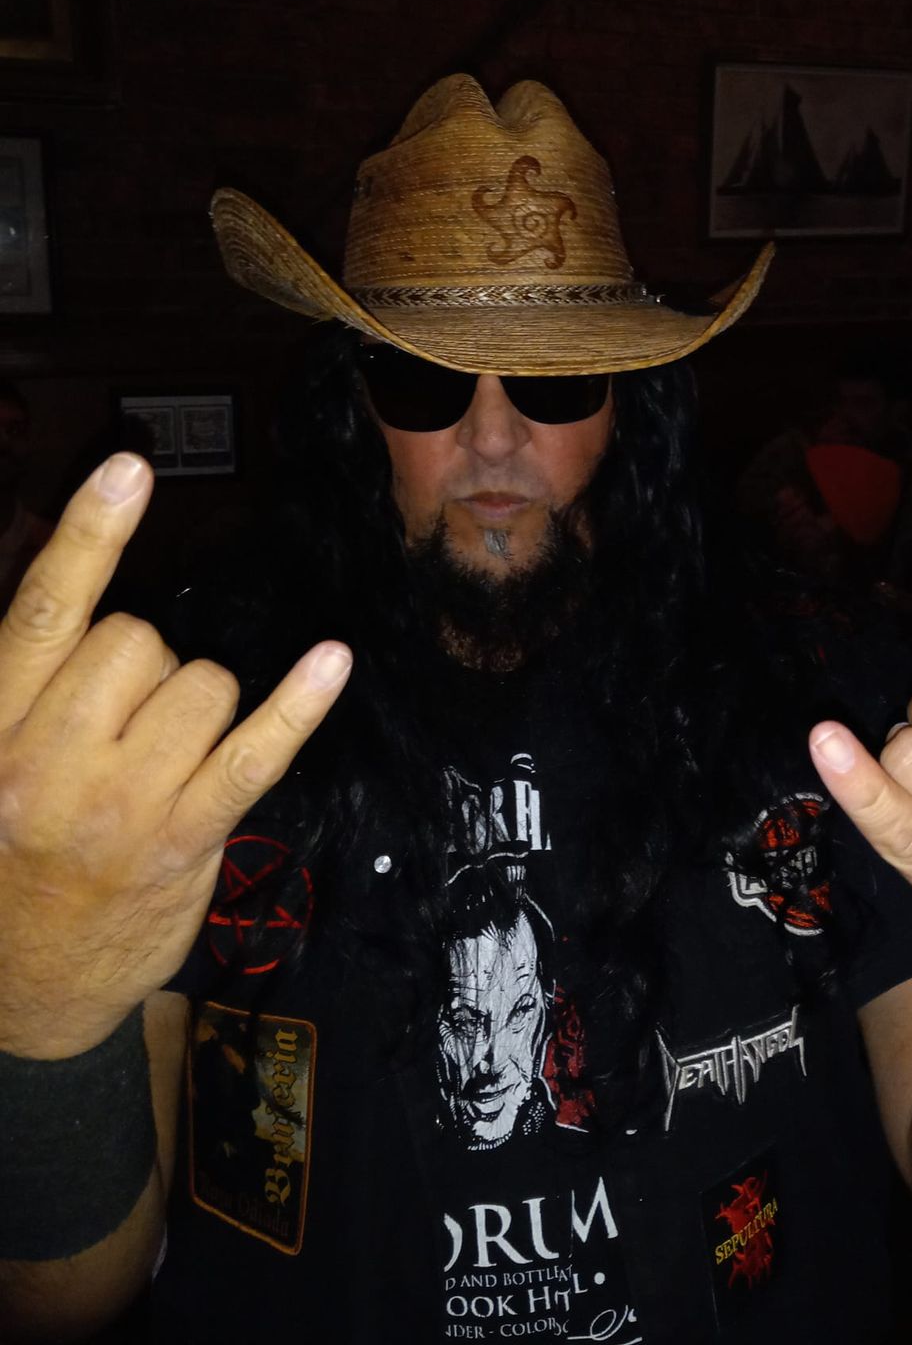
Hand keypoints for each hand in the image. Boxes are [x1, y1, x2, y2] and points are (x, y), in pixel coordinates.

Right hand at [0, 454, 351, 1058]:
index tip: (129, 468)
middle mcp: (49, 763)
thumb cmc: (7, 860)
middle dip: (142, 660)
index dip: (87, 536)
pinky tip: (331, 661)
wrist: (20, 992)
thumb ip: (27, 679)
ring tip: (158, 756)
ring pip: (201, 682)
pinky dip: (298, 705)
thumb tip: (76, 571)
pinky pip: (255, 753)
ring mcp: (125, 806)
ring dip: (196, 699)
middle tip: (120, 722)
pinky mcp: (186, 839)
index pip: (43, 615)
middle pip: (136, 640)